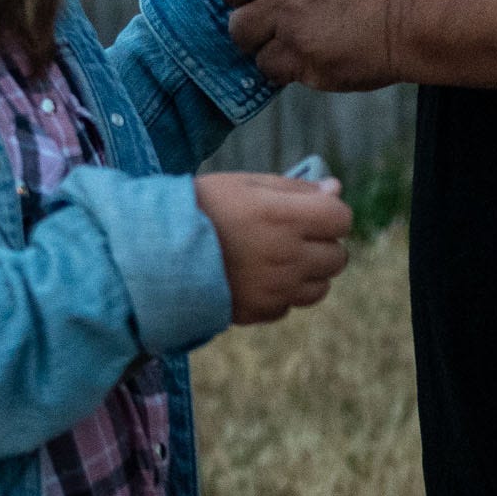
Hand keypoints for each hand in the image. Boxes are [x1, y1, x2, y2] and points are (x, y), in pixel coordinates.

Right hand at [197, 171, 351, 324]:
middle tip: (291, 235)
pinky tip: (255, 278)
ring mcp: (276, 288)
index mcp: (286, 217)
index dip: (328, 212)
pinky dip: (280, 294)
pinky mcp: (260, 312)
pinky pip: (289, 306)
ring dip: (307, 273)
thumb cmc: (201, 208)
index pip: (341, 218)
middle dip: (321, 244)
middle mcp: (288, 256)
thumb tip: (335, 190)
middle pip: (337, 257)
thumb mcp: (245, 184)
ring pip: (320, 287)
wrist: (156, 250)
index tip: (310, 211)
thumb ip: (295, 188)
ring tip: (275, 259)